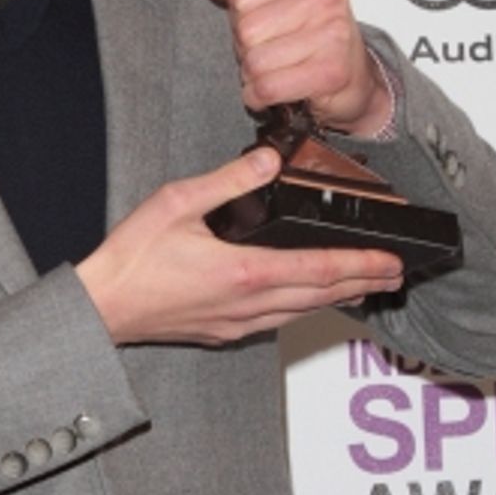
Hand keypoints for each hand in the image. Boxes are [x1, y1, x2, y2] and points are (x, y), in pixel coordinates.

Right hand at [76, 148, 403, 346]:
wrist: (101, 307)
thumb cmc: (131, 259)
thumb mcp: (177, 202)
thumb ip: (229, 181)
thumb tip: (269, 162)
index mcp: (244, 271)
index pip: (319, 268)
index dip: (361, 265)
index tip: (390, 262)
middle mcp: (248, 304)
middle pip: (321, 296)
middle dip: (362, 284)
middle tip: (393, 276)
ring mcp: (237, 322)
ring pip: (301, 312)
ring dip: (336, 299)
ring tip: (362, 288)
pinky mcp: (222, 332)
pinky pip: (276, 321)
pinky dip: (302, 308)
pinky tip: (304, 301)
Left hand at [197, 0, 390, 136]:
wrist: (356, 82)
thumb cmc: (316, 41)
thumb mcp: (276, 5)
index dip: (242, 19)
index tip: (266, 27)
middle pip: (247, 29)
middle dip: (248, 51)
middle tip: (273, 54)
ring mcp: (334, 33)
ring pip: (254, 62)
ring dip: (255, 77)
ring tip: (278, 71)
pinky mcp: (332, 71)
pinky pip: (267, 87)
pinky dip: (260, 96)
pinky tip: (273, 93)